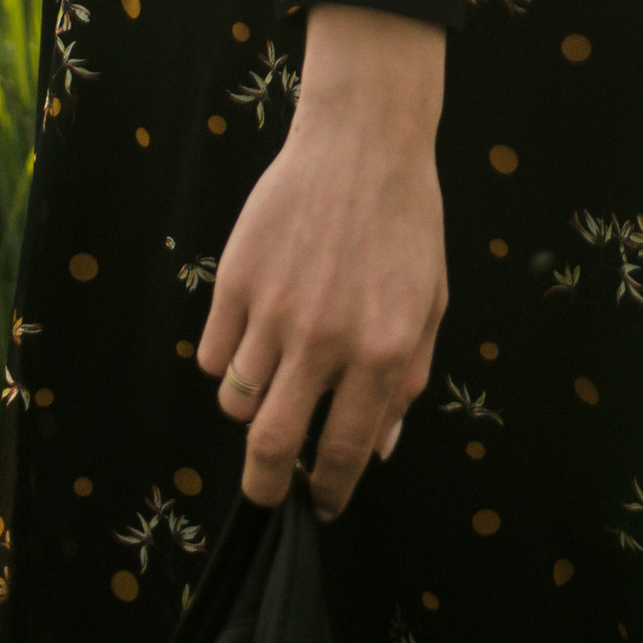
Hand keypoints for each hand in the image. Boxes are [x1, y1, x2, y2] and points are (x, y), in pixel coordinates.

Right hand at [195, 6, 446, 517]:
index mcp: (382, 351)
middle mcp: (324, 341)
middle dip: (266, 488)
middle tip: (270, 491)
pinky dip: (227, 362)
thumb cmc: (405, 220)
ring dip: (251, 410)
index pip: (343, 452)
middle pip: (271, 447)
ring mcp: (274, 311)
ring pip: (236, 402)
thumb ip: (408, 379)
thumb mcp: (430, 302)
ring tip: (270, 387)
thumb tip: (380, 449)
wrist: (362, 140)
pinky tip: (251, 338)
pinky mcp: (235, 281)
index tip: (321, 502)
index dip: (328, 491)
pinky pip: (212, 355)